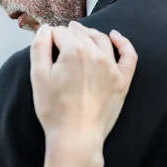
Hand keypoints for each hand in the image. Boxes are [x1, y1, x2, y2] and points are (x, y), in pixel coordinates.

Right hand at [30, 22, 137, 166]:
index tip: (47, 40)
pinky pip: (128, 55)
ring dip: (90, 32)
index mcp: (74, 51)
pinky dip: (123, 42)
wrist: (75, 137)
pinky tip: (115, 36)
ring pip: (101, 40)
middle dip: (70, 32)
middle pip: (81, 35)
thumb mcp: (38, 76)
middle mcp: (95, 54)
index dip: (52, 35)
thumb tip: (45, 29)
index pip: (61, 33)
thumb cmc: (54, 110)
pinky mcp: (122, 80)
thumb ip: (39, 47)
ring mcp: (112, 67)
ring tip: (81, 32)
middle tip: (62, 34)